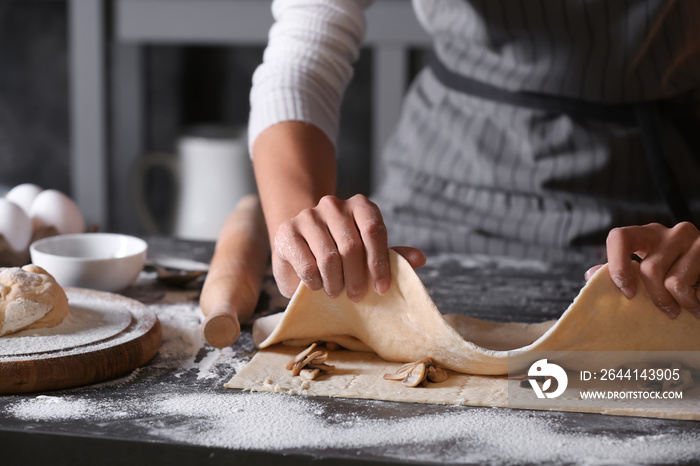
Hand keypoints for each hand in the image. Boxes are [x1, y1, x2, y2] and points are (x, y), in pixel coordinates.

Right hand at [272, 194, 425, 299]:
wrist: (301, 244)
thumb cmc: (340, 251)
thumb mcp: (367, 252)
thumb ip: (390, 255)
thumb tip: (419, 258)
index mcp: (360, 205)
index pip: (374, 231)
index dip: (380, 263)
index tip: (382, 288)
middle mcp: (333, 204)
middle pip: (352, 246)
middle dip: (357, 278)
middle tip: (358, 296)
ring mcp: (308, 215)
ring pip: (329, 257)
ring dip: (335, 283)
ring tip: (337, 292)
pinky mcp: (287, 231)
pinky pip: (307, 264)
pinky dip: (315, 282)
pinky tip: (318, 286)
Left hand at [585, 222, 699, 318]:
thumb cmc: (675, 272)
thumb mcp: (647, 267)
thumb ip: (620, 270)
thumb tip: (591, 274)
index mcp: (647, 234)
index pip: (619, 237)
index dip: (618, 266)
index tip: (628, 293)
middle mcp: (671, 232)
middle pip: (650, 269)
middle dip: (657, 298)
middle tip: (668, 312)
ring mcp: (696, 241)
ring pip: (676, 282)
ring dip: (683, 303)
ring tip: (689, 306)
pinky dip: (699, 301)